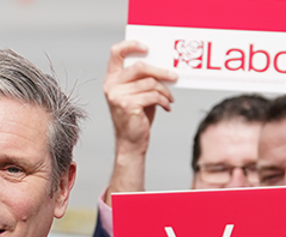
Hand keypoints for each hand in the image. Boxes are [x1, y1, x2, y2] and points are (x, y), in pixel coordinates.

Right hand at [102, 40, 176, 203]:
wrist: (131, 142)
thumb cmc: (136, 116)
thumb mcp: (137, 93)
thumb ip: (143, 78)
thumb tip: (164, 66)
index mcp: (112, 79)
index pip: (116, 53)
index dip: (131, 45)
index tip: (146, 47)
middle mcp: (112, 86)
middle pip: (140, 67)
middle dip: (161, 71)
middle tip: (174, 76)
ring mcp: (118, 96)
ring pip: (150, 83)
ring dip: (165, 91)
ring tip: (169, 99)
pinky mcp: (128, 106)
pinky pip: (153, 95)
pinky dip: (164, 101)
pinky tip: (166, 106)